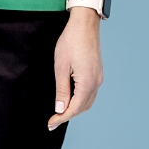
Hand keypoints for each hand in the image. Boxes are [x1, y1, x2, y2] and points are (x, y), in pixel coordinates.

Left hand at [49, 11, 103, 129]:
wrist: (85, 24)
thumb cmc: (71, 42)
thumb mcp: (61, 67)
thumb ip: (61, 90)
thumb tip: (60, 108)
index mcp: (87, 83)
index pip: (74, 108)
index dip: (61, 118)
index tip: (50, 123)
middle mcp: (96, 82)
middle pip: (83, 108)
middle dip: (68, 115)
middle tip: (53, 120)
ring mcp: (98, 77)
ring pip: (88, 101)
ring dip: (75, 109)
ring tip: (60, 112)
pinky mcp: (97, 72)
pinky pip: (90, 93)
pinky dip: (81, 100)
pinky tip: (71, 99)